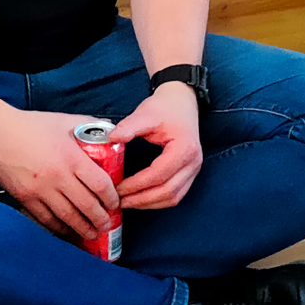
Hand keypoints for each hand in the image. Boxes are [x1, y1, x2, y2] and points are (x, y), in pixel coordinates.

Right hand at [0, 107, 120, 239]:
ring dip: (82, 228)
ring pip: (67, 217)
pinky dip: (58, 229)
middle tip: (107, 225)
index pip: (100, 184)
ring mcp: (40, 190)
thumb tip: (109, 133)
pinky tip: (66, 232)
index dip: (111, 198)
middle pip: (87, 206)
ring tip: (92, 234)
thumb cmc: (30, 125)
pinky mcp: (24, 198)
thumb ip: (88, 126)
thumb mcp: (64, 121)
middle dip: (101, 219)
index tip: (115, 203)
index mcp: (71, 157)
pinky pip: (45, 219)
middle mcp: (58, 177)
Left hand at [111, 82, 203, 210]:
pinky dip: (157, 200)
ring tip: (127, 202)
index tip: (117, 188)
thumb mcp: (145, 114)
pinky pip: (175, 194)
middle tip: (119, 201)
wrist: (181, 101)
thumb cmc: (165, 107)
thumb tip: (110, 139)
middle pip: (168, 192)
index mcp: (184, 149)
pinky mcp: (190, 173)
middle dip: (141, 200)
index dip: (136, 185)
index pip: (158, 175)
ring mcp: (194, 170)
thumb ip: (128, 127)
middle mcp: (193, 163)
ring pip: (173, 197)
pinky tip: (140, 199)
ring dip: (149, 203)